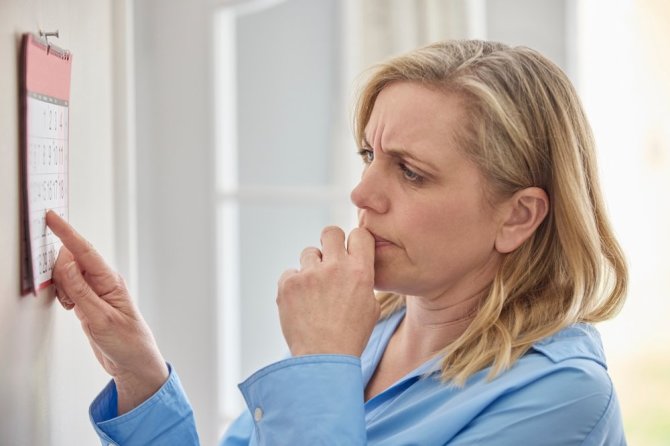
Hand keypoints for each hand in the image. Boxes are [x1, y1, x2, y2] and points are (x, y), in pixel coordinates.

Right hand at [46, 210, 167, 414]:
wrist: (133, 363)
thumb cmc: (127, 342)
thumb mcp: (100, 318)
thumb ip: (80, 290)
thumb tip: (65, 262)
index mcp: (110, 281)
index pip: (84, 251)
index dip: (66, 233)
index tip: (51, 217)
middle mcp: (103, 282)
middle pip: (72, 261)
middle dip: (60, 272)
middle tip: (66, 296)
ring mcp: (95, 292)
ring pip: (68, 275)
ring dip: (62, 287)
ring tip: (71, 307)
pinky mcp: (88, 303)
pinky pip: (69, 289)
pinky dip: (63, 296)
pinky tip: (70, 309)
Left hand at [277, 226, 378, 356]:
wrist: (323, 360)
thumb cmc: (350, 336)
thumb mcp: (371, 307)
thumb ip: (364, 280)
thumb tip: (357, 265)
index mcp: (360, 271)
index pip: (360, 234)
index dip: (356, 242)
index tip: (351, 252)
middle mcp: (335, 267)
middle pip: (330, 232)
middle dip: (331, 243)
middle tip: (329, 261)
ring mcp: (309, 274)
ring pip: (309, 253)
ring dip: (312, 268)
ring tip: (315, 292)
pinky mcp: (288, 284)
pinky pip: (290, 272)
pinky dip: (294, 285)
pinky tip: (301, 303)